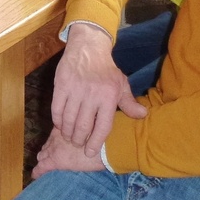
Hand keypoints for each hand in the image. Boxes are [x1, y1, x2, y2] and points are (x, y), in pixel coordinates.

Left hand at [32, 127, 105, 177]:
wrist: (104, 148)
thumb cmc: (103, 139)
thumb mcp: (92, 132)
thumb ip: (87, 133)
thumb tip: (91, 137)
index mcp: (66, 128)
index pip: (55, 135)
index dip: (54, 141)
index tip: (56, 144)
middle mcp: (57, 136)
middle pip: (48, 144)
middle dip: (47, 149)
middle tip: (49, 155)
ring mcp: (55, 148)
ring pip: (43, 154)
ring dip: (43, 159)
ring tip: (43, 164)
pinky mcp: (55, 160)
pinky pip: (42, 167)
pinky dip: (38, 171)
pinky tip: (35, 175)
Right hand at [51, 24, 146, 153]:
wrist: (88, 47)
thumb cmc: (106, 69)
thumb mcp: (121, 84)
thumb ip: (129, 102)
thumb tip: (143, 115)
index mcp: (108, 97)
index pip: (102, 127)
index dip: (95, 142)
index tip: (89, 152)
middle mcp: (92, 95)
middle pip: (83, 126)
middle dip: (79, 140)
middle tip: (77, 144)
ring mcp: (75, 90)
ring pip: (68, 120)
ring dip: (67, 132)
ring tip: (68, 137)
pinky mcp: (61, 85)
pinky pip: (56, 109)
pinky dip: (57, 120)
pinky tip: (59, 124)